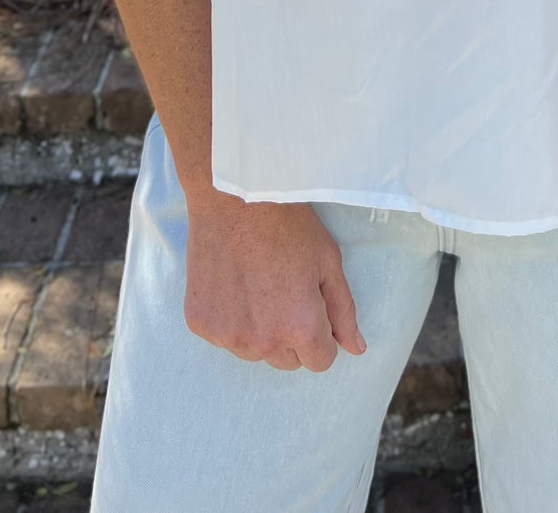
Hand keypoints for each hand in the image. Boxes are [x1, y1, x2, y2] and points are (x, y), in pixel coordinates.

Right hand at [182, 190, 366, 369]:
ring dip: (259, 330)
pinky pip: (223, 336)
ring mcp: (227, 335)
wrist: (234, 195)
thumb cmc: (286, 223)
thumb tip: (356, 348)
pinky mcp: (200, 324)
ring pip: (253, 352)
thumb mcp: (327, 261)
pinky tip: (232, 282)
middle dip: (290, 334)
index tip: (311, 305)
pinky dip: (229, 318)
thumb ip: (344, 311)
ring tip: (256, 283)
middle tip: (283, 289)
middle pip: (286, 360)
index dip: (321, 333)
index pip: (320, 362)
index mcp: (301, 328)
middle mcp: (263, 342)